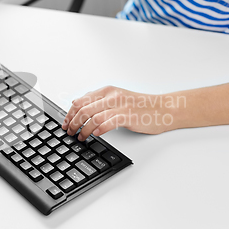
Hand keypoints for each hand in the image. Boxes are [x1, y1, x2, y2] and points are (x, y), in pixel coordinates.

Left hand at [62, 86, 182, 138]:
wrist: (164, 109)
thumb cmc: (141, 106)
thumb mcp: (117, 98)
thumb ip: (98, 100)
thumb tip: (76, 104)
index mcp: (107, 90)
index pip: (81, 100)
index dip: (69, 113)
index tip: (65, 123)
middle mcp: (112, 96)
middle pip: (84, 109)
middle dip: (73, 123)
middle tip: (69, 132)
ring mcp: (120, 106)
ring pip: (93, 117)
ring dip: (83, 130)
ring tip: (80, 137)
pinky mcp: (128, 117)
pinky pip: (108, 123)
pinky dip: (98, 130)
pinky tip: (96, 135)